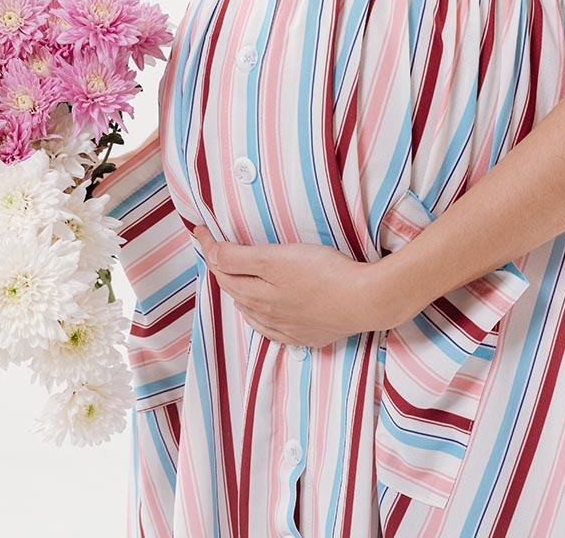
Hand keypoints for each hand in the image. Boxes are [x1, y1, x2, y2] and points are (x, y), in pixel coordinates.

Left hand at [191, 225, 420, 346]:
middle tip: (213, 250)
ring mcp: (286, 327)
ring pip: (251, 310)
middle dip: (220, 269)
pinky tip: (260, 315)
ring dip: (238, 293)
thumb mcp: (276, 257)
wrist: (365, 300)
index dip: (208, 247)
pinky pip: (273, 329)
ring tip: (232, 279)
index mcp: (255, 293)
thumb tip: (210, 255)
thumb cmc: (324, 274)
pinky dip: (259, 318)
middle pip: (234, 289)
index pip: (222, 268)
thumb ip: (240, 258)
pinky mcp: (307, 335)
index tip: (199, 230)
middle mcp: (265, 313)